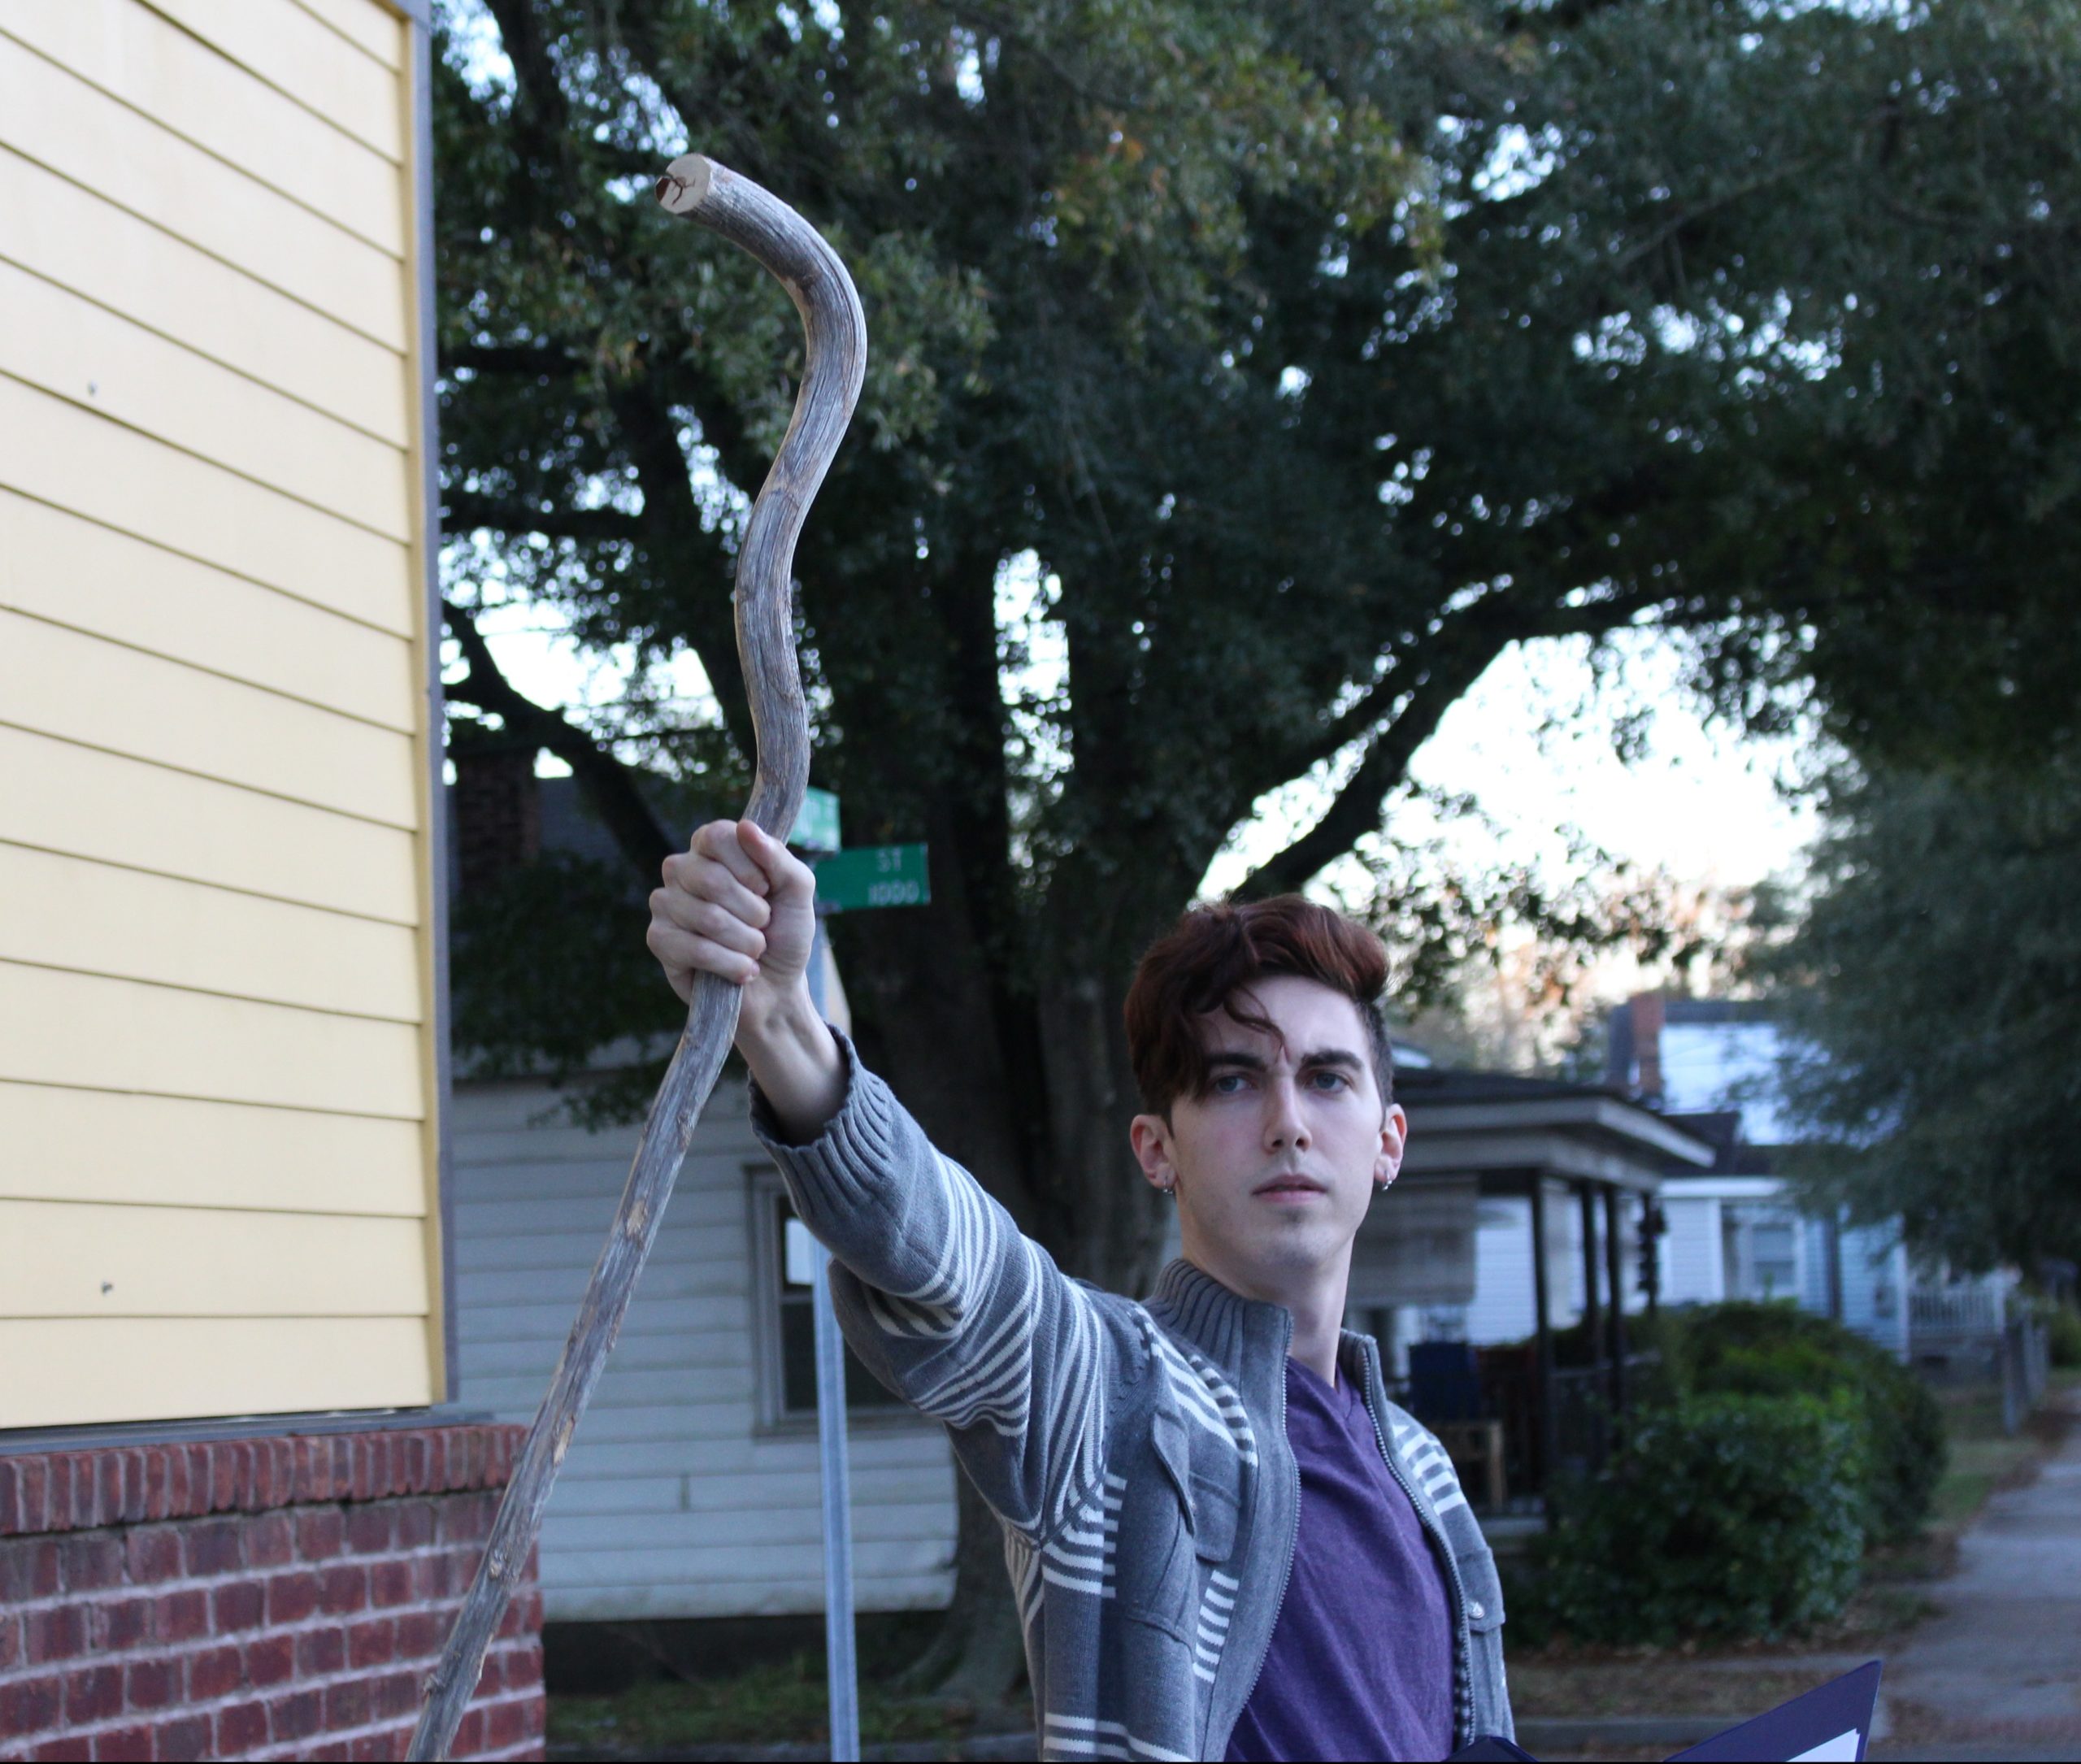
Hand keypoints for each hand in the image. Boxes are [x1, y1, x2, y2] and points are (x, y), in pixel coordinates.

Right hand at [647, 819, 817, 1015]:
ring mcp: (666, 903)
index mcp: (711, 847)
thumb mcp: (797, 889)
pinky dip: (731, 964)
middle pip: (713, 880)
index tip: (766, 888)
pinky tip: (741, 970)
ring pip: (709, 918)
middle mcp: (682, 869)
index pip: (717, 836)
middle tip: (763, 925)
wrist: (776, 986)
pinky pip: (697, 949)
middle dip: (754, 912)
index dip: (749, 867)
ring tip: (753, 949)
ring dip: (747, 942)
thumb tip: (746, 826)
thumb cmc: (784, 931)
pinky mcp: (659, 940)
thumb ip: (778, 857)